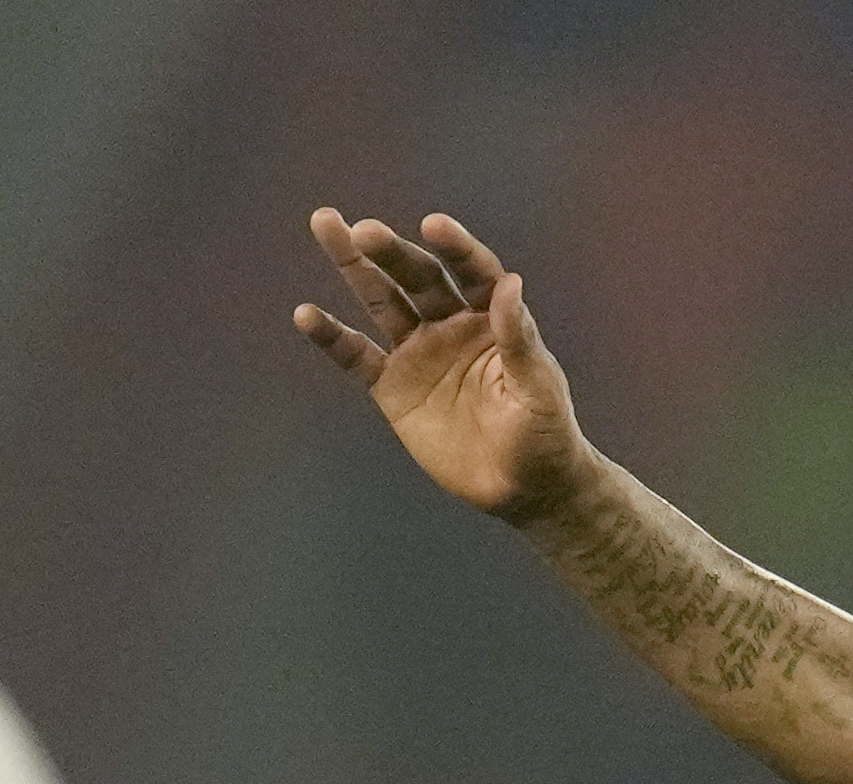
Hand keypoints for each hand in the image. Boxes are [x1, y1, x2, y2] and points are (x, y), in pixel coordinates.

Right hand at [293, 210, 588, 520]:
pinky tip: (305, 315)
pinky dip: (331, 337)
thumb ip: (521, 340)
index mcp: (493, 321)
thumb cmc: (547, 437)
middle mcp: (451, 325)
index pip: (473, 273)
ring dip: (353, 266)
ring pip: (381, 300)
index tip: (434, 225)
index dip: (455, 248)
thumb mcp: (540, 390)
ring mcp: (418, 351)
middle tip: (363, 229)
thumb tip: (510, 283)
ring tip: (326, 226)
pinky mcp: (392, 386)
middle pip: (417, 278)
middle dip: (391, 252)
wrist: (525, 489)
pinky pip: (356, 356)